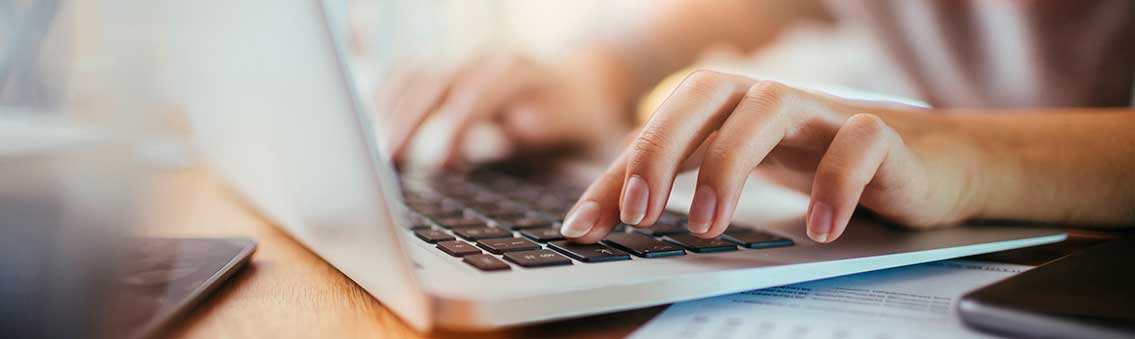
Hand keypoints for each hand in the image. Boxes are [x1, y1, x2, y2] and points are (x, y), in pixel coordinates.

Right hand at [375, 51, 629, 169]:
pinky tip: (372, 131)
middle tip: (388, 163)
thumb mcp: (582, 126)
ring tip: (376, 157)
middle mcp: (488, 60)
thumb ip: (551, 124)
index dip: (455, 127)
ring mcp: (465, 62)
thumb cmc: (585, 117)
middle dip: (409, 121)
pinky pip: (407, 77)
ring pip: (415, 76)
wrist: (587, 82)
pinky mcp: (449, 72)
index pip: (477, 92)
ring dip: (391, 114)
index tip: (440, 163)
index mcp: (523, 71)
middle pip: (435, 81)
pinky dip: (386, 101)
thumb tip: (516, 125)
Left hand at [560, 70, 982, 242]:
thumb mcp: (738, 173)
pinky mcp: (882, 135)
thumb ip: (671, 189)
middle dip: (662, 149)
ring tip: (707, 225)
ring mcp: (823, 113)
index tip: (585, 227)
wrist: (925, 162)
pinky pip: (858, 143)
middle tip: (639, 213)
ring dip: (730, 163)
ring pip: (769, 107)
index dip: (617, 173)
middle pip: (704, 93)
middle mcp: (768, 99)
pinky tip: (817, 228)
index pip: (659, 126)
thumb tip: (590, 221)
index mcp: (729, 107)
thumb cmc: (817, 161)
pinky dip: (835, 183)